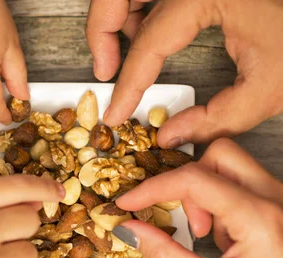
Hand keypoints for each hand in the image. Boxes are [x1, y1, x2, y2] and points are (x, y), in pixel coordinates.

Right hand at [87, 0, 282, 146]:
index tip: (115, 114)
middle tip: (103, 72)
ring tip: (122, 57)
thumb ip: (219, 118)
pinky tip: (147, 35)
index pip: (150, 41)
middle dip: (102, 32)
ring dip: (118, 19)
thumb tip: (172, 135)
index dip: (129, 83)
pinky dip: (139, 10)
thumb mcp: (273, 83)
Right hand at [115, 138, 282, 257]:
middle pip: (219, 155)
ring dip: (207, 195)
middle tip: (190, 222)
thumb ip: (165, 256)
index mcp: (261, 218)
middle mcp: (278, 200)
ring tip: (210, 237)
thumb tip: (132, 230)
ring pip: (232, 167)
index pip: (194, 180)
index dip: (153, 188)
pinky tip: (228, 240)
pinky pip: (244, 186)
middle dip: (189, 182)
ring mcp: (282, 202)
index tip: (129, 203)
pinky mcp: (280, 209)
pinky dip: (223, 204)